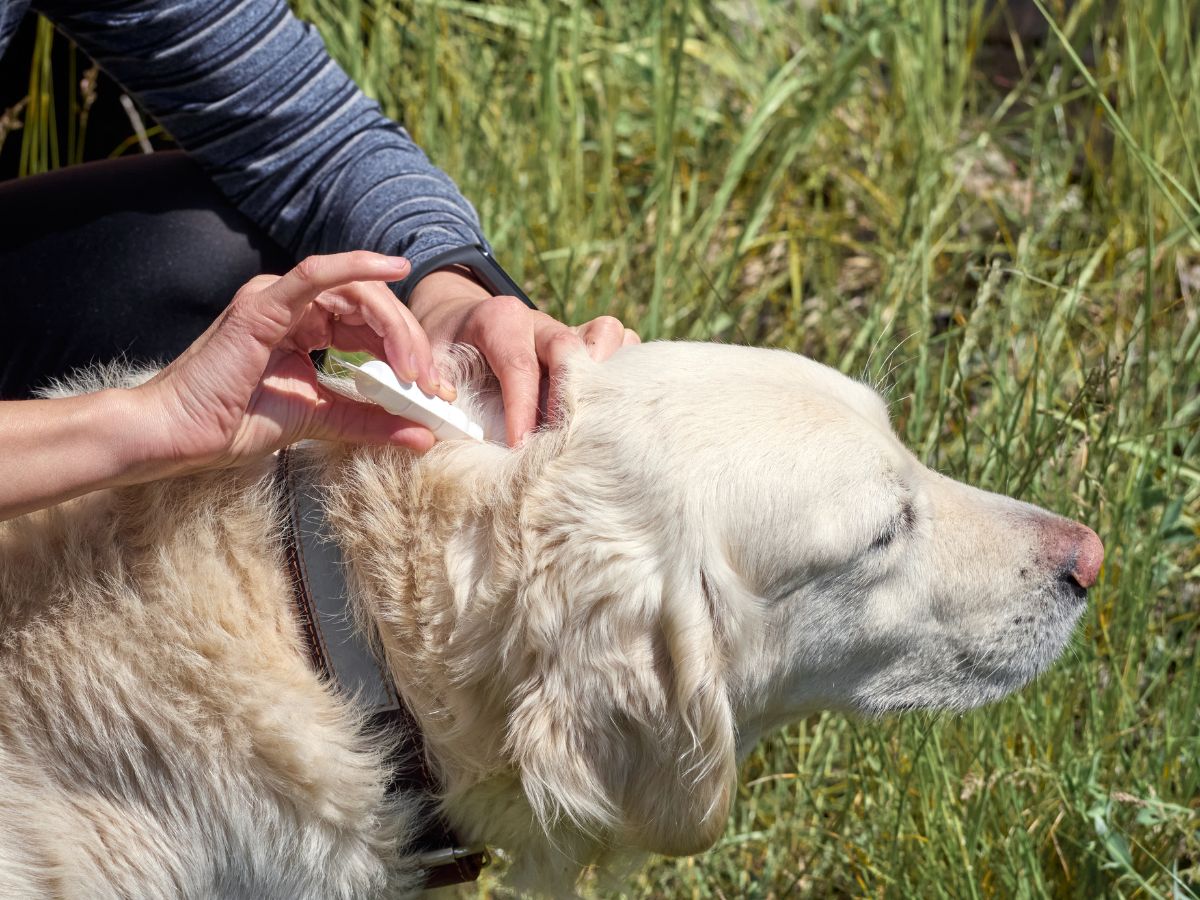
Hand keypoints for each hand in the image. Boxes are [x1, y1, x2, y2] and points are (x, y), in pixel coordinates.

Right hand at [137, 251, 446, 472]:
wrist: (178, 435)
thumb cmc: (234, 423)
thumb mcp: (321, 420)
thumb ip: (371, 421)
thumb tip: (426, 434)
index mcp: (305, 327)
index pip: (370, 327)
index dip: (409, 352)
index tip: (437, 389)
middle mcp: (294, 306)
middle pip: (371, 308)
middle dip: (409, 343)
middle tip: (431, 382)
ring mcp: (277, 299)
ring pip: (356, 293)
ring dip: (395, 326)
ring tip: (414, 368)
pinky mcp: (263, 304)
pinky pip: (316, 273)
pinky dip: (356, 266)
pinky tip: (394, 266)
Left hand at [408, 270, 639, 445]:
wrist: (461, 321)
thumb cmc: (446, 350)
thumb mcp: (426, 363)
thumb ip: (428, 391)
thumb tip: (431, 430)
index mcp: (498, 319)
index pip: (518, 365)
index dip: (521, 409)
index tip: (520, 448)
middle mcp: (538, 320)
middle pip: (568, 347)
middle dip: (568, 396)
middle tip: (561, 440)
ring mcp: (567, 327)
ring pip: (606, 334)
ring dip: (605, 376)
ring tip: (594, 420)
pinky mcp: (587, 340)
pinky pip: (623, 343)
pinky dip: (625, 371)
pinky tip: (611, 408)